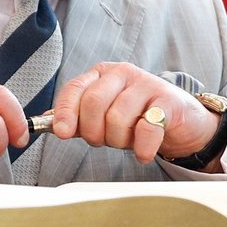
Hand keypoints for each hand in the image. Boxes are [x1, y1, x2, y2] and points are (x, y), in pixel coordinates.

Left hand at [51, 62, 220, 164]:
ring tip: (128, 142)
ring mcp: (147, 84)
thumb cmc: (137, 116)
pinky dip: (142, 148)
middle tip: (104, 141)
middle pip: (93, 103)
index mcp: (102, 74)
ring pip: (118, 118)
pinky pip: (147, 129)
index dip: (65, 112)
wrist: (180, 119)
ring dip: (119, 140)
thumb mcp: (104, 113)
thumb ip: (77, 116)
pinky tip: (143, 153)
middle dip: (94, 131)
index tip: (63, 132)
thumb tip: (46, 121)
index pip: (75, 88)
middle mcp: (123, 73)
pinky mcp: (168, 102)